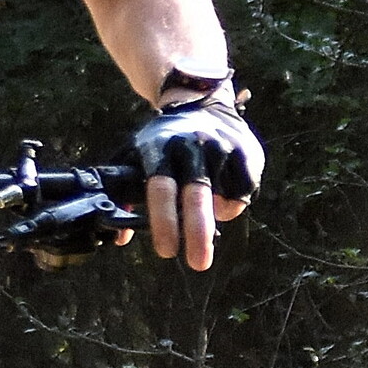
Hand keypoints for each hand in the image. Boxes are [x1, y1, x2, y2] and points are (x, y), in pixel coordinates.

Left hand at [132, 77, 262, 272]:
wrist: (199, 102)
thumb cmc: (160, 141)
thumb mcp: (134, 156)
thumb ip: (124, 195)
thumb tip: (119, 238)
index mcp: (159, 148)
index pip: (160, 188)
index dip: (163, 221)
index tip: (166, 250)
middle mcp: (192, 145)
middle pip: (196, 195)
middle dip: (198, 233)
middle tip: (198, 264)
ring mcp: (222, 147)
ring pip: (224, 196)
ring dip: (214, 217)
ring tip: (205, 217)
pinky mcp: (248, 151)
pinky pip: (244, 191)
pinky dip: (233, 204)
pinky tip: (221, 200)